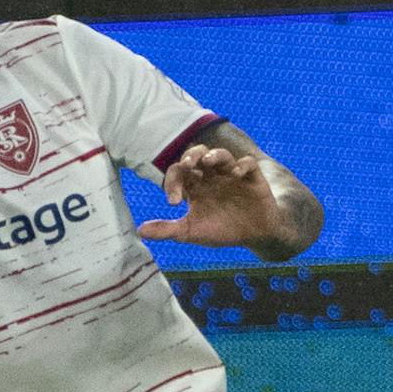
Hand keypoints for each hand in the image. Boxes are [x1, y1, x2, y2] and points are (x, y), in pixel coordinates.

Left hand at [140, 143, 289, 251]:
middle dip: (191, 155)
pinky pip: (248, 163)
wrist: (253, 237)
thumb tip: (139, 230)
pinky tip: (236, 174)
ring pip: (221, 154)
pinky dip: (242, 165)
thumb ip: (167, 229)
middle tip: (186, 164)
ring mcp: (231, 175)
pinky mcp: (252, 178)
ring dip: (214, 155)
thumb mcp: (191, 232)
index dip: (172, 182)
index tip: (173, 202)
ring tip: (208, 162)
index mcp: (195, 186)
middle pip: (197, 154)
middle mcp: (211, 177)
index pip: (178, 173)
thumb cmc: (221, 231)